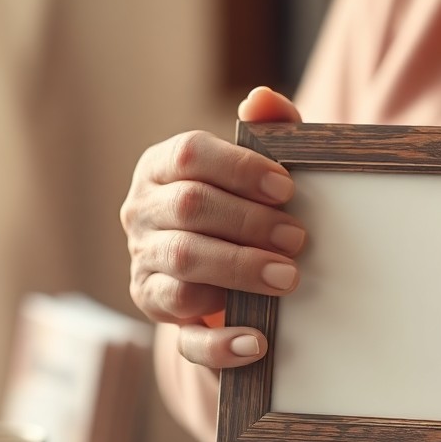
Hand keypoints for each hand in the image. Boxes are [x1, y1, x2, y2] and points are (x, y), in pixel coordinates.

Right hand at [120, 86, 306, 369]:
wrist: (226, 272)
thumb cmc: (245, 206)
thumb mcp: (259, 171)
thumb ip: (269, 132)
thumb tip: (262, 100)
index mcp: (161, 168)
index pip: (189, 156)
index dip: (239, 169)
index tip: (287, 188)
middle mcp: (142, 214)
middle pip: (188, 209)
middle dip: (248, 222)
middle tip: (298, 238)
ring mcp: (146, 265)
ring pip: (184, 264)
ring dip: (240, 270)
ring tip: (288, 278)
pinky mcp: (158, 313)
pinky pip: (182, 336)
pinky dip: (222, 341)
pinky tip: (258, 341)